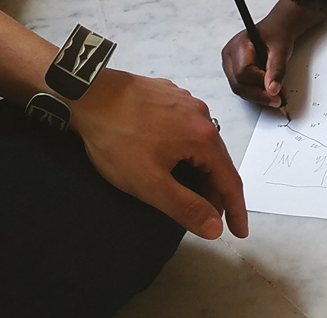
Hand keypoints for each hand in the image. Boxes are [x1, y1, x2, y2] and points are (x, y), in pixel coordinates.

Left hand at [71, 69, 247, 239]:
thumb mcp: (149, 183)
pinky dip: (184, 146)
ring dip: (198, 168)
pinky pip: (185, 125)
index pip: (230, 182)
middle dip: (213, 191)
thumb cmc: (117, 139)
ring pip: (201, 142)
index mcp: (204, 138)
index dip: (236, 210)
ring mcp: (186, 101)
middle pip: (217, 161)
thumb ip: (185, 207)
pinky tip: (166, 153)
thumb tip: (216, 228)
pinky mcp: (169, 94)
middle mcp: (203, 116)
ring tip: (184, 186)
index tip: (239, 232)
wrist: (87, 94)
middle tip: (203, 215)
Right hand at [222, 19, 294, 106]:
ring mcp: (231, 67)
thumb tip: (273, 90)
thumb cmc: (276, 34)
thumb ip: (277, 69)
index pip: (243, 72)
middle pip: (238, 85)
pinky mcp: (236, 75)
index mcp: (236, 46)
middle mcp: (229, 58)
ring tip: (278, 96)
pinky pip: (245, 89)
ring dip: (259, 96)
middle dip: (259, 94)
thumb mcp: (281, 49)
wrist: (276, 30)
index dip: (259, 82)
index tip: (276, 88)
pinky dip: (258, 94)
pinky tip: (271, 93)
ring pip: (240, 90)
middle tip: (278, 99)